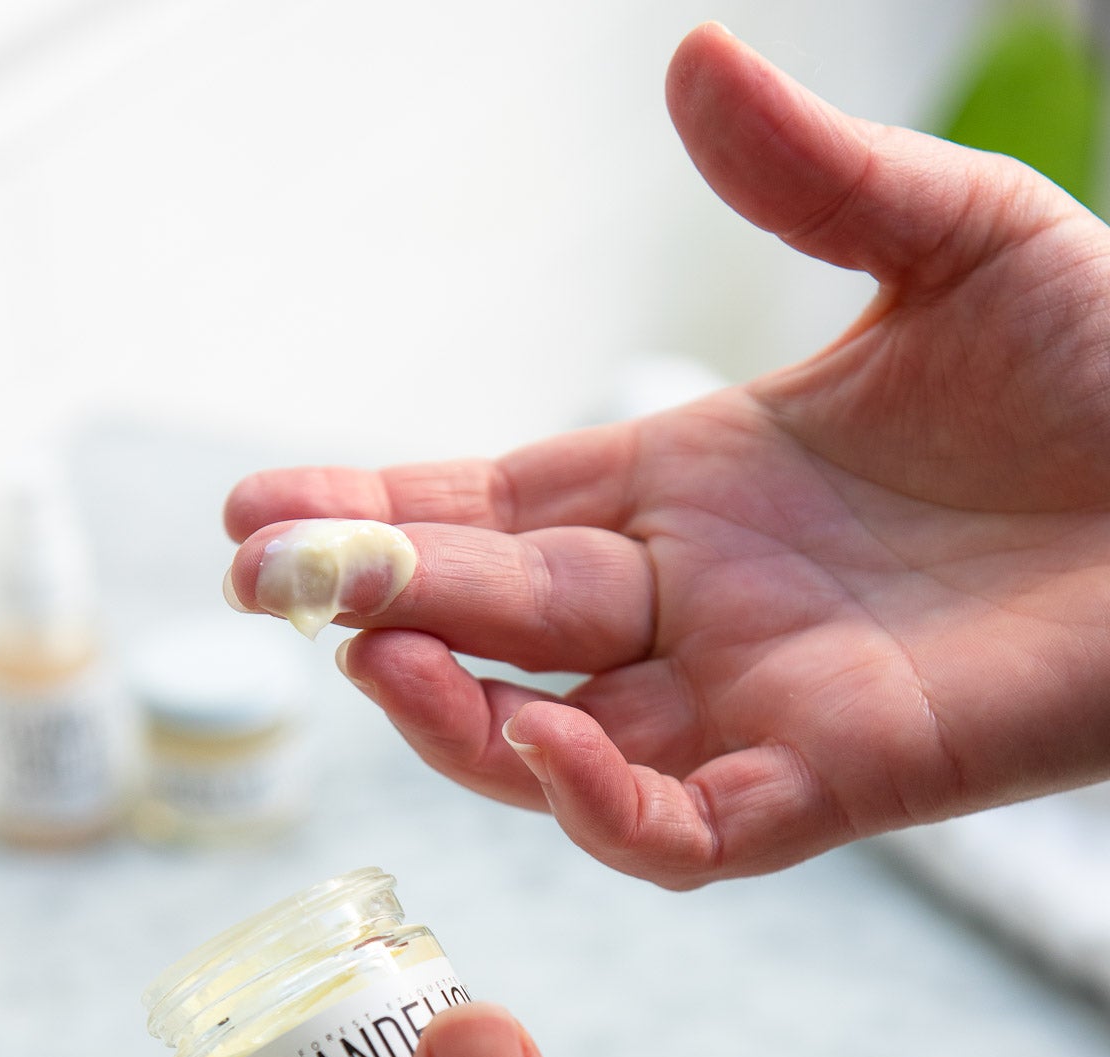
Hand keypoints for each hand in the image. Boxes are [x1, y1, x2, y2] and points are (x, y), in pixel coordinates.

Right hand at [222, 22, 1109, 888]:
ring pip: (554, 744)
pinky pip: (680, 826)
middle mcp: (700, 605)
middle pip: (499, 621)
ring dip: (452, 712)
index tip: (263, 507)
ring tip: (367, 650)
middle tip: (254, 575)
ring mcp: (755, 702)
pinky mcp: (832, 780)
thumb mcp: (956, 242)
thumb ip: (813, 180)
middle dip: (372, 603)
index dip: (382, 512)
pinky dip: (600, 802)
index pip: (501, 509)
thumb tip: (690, 58)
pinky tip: (541, 737)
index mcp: (698, 486)